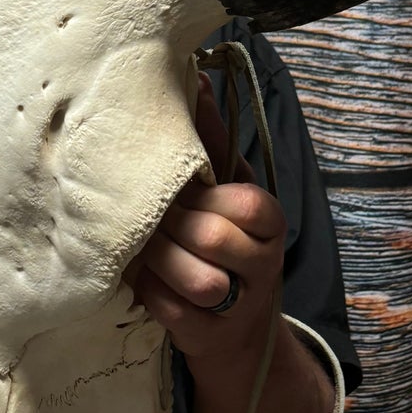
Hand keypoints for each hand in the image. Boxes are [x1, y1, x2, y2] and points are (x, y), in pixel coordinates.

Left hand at [124, 73, 284, 367]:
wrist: (236, 332)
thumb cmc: (225, 244)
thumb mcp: (226, 189)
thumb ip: (211, 140)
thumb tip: (193, 77)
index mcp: (269, 219)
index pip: (241, 200)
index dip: (199, 195)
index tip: (176, 190)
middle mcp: (264, 262)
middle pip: (211, 236)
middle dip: (170, 226)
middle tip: (147, 219)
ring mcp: (239, 304)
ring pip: (197, 278)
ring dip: (159, 261)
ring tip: (143, 249)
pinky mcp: (208, 335)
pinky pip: (171, 310)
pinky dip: (149, 292)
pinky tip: (142, 278)